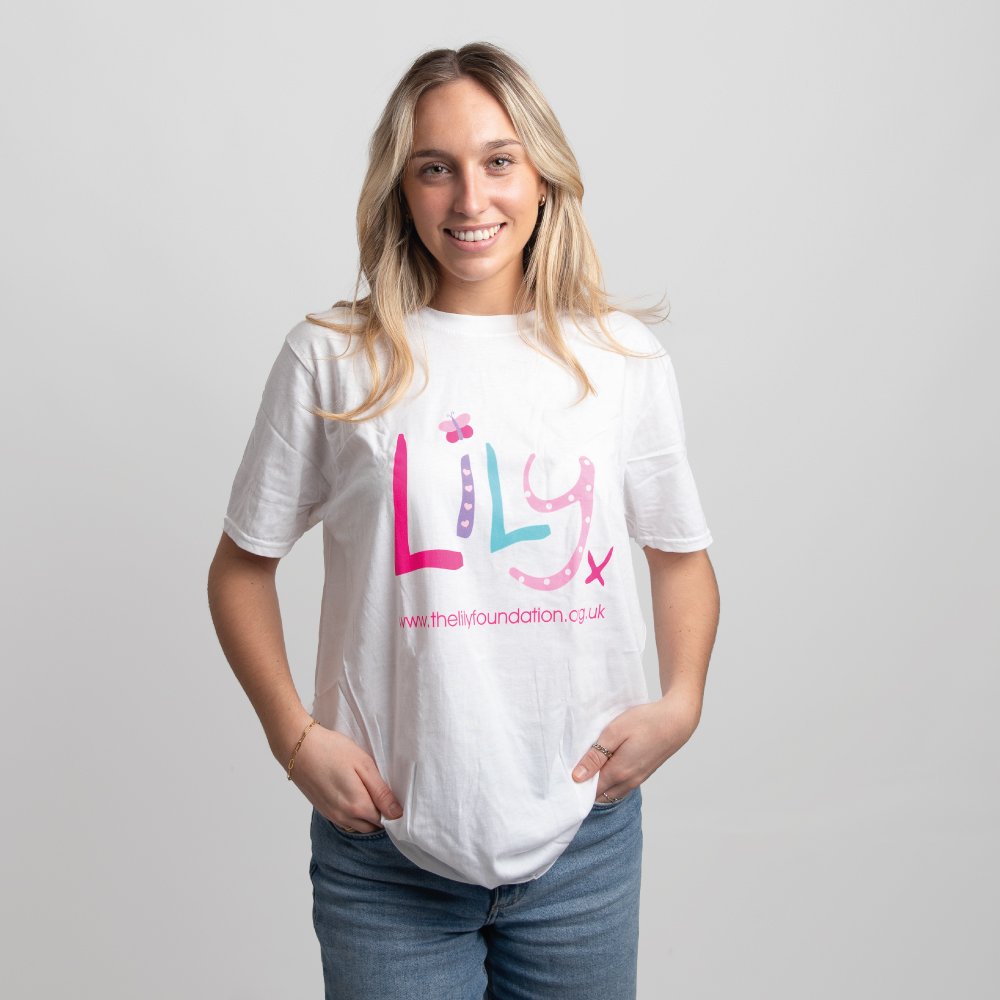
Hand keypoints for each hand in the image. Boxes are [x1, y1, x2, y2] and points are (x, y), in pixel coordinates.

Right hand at [289, 724, 402, 832]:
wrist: (298, 748)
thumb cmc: (332, 751)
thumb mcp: (363, 765)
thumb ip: (381, 792)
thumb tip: (397, 814)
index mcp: (357, 806)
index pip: (384, 821)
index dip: (391, 809)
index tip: (393, 794)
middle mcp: (344, 817)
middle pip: (371, 827)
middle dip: (380, 815)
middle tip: (381, 791)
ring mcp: (332, 816)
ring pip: (357, 826)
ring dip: (366, 815)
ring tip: (367, 790)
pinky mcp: (323, 811)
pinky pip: (345, 821)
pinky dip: (353, 813)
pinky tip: (352, 793)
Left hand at [571, 693, 701, 801]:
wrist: (677, 721)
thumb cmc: (645, 722)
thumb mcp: (614, 733)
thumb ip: (595, 756)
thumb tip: (577, 777)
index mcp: (618, 772)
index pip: (590, 791)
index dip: (576, 785)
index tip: (565, 775)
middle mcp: (628, 781)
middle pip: (600, 795)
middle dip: (586, 788)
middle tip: (575, 769)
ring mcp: (638, 779)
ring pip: (611, 792)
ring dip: (599, 784)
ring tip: (590, 765)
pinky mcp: (643, 774)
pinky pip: (622, 786)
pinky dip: (611, 781)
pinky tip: (607, 764)